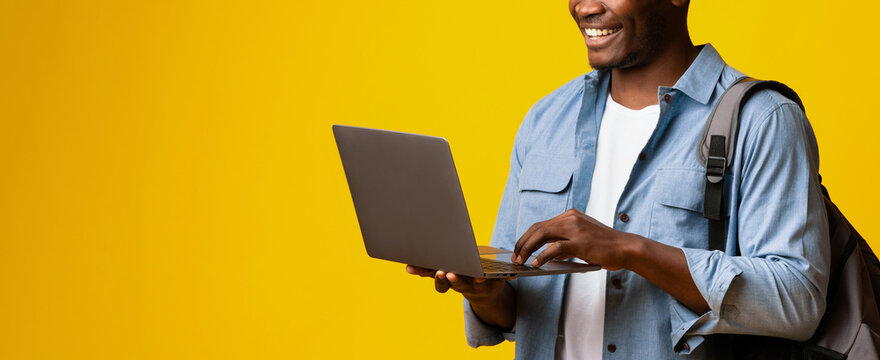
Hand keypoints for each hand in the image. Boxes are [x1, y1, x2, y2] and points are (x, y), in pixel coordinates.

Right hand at [405, 265, 510, 304]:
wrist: (485, 292)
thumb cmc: (460, 274)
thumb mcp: (443, 271)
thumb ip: (426, 270)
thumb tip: (406, 267)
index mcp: (449, 280)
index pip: (439, 282)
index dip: (437, 278)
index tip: (437, 271)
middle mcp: (463, 286)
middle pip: (456, 285)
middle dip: (453, 279)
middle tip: (448, 273)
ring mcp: (478, 286)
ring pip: (477, 284)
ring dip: (477, 280)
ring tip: (479, 278)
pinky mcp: (494, 284)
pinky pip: (499, 280)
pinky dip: (503, 278)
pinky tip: (509, 275)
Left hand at [511, 208, 639, 270]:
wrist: (626, 248)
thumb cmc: (606, 247)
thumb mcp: (582, 240)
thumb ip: (564, 243)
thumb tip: (546, 253)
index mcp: (570, 216)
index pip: (541, 224)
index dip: (526, 237)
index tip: (519, 249)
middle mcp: (571, 218)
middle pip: (538, 228)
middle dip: (522, 243)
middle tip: (515, 257)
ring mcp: (575, 229)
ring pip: (542, 234)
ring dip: (527, 248)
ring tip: (520, 261)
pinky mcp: (580, 242)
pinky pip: (555, 248)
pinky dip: (542, 256)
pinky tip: (535, 263)